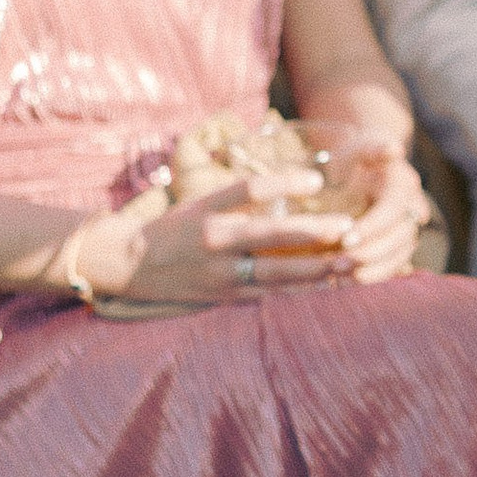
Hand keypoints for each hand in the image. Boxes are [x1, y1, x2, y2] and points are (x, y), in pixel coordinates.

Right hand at [95, 169, 352, 306]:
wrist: (127, 264)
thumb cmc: (172, 228)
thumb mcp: (199, 204)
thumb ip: (241, 199)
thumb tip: (296, 187)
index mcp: (206, 211)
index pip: (249, 190)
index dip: (284, 182)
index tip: (316, 180)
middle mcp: (213, 241)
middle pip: (270, 235)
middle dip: (313, 233)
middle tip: (349, 227)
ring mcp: (220, 273)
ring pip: (276, 272)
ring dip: (315, 268)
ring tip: (348, 262)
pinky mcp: (226, 296)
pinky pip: (271, 293)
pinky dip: (300, 289)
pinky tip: (328, 285)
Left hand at [303, 135, 430, 281]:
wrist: (356, 168)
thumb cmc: (352, 156)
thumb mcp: (359, 146)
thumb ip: (374, 147)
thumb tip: (393, 149)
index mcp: (404, 184)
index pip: (394, 209)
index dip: (373, 226)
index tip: (346, 239)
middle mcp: (412, 208)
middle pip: (401, 237)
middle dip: (371, 252)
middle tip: (337, 263)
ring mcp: (406, 229)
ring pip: (400, 256)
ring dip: (373, 270)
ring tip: (341, 278)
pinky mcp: (396, 247)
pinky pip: (391, 267)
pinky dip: (371, 277)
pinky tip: (345, 284)